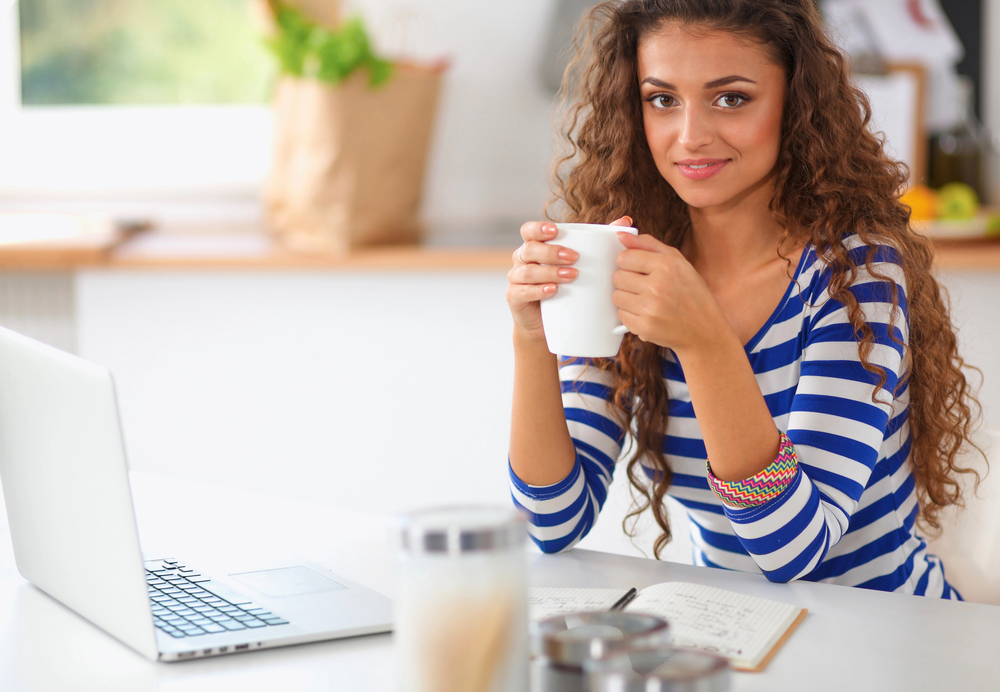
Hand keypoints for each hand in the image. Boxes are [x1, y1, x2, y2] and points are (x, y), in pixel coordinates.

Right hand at [507, 217, 632, 342]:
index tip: (555, 231)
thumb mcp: (582, 263)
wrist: (549, 323)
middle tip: (574, 257)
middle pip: (529, 249)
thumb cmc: (567, 287)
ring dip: (549, 272)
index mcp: (535, 246)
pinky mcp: (515, 298)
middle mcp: (522, 260)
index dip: (538, 228)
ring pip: (527, 271)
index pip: (528, 230)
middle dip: (551, 252)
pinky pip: (522, 292)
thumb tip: (626, 221)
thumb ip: (600, 241)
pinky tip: (553, 291)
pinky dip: (538, 290)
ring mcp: (516, 279)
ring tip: (571, 276)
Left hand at [612, 232, 723, 352]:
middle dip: (627, 281)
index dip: (629, 263)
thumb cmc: (692, 294)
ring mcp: (650, 308)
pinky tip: (647, 314)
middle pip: (617, 276)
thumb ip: (649, 245)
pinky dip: (631, 315)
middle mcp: (658, 286)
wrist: (705, 330)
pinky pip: (621, 315)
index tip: (639, 269)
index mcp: (667, 265)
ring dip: (627, 298)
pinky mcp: (645, 327)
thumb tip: (621, 235)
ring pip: (616, 296)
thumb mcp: (678, 262)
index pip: (624, 257)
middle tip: (644, 287)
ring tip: (646, 300)